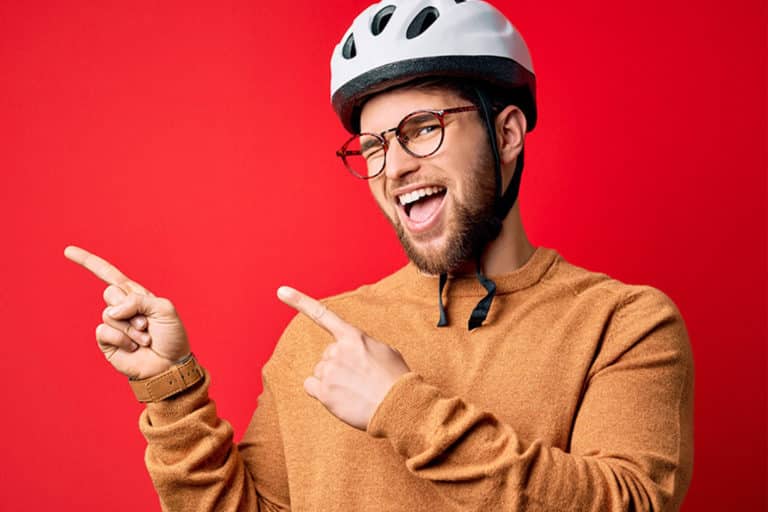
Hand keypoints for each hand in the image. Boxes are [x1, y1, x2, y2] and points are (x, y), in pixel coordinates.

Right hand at [64, 245, 190, 378]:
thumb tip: (112, 310)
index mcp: (136, 295)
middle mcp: (122, 308)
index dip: (89, 262)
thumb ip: (139, 300)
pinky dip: (122, 338)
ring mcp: (113, 325)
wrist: (170, 365)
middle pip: (110, 293)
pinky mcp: (107, 342)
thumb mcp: (164, 309)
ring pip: (109, 314)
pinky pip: (104, 331)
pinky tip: (133, 347)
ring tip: (145, 338)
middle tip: (147, 324)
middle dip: (131, 308)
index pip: (109, 274)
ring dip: (131, 328)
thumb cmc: (171, 337)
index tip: (68, 251)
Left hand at [277, 286, 410, 430]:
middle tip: (360, 379)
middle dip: (340, 366)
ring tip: (355, 390)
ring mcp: (329, 371)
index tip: (281, 292)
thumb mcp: (384, 351)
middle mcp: (337, 351)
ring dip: (332, 381)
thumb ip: (362, 345)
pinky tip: (340, 397)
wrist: (398, 405)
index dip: (299, 302)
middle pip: (327, 356)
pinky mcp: (324, 392)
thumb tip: (354, 351)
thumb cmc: (395, 379)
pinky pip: (311, 386)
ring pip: (320, 373)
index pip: (322, 315)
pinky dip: (321, 392)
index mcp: (353, 337)